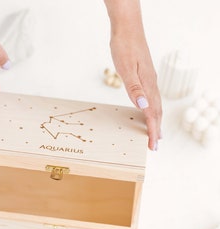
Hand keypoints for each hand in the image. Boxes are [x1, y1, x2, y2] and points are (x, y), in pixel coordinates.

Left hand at [104, 0, 161, 150]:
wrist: (127, 29)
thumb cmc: (124, 47)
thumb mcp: (126, 68)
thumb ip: (134, 88)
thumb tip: (143, 106)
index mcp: (147, 85)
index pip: (152, 113)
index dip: (152, 130)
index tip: (153, 144)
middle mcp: (151, 84)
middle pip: (157, 111)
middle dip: (155, 129)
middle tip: (154, 145)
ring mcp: (150, 80)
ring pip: (156, 105)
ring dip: (155, 121)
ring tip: (155, 133)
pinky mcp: (145, 76)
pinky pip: (152, 98)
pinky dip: (152, 110)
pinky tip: (148, 111)